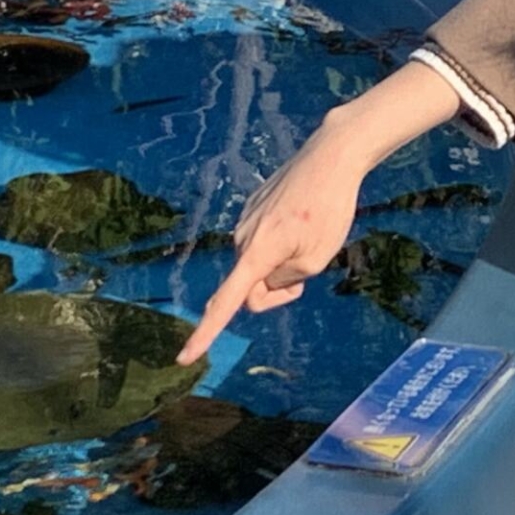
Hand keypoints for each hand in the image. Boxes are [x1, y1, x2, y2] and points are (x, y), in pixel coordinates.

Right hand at [178, 63, 461, 363]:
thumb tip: (266, 281)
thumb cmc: (330, 210)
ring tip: (309, 238)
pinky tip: (301, 221)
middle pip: (249, 288)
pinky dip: (279, 246)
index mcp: (257, 253)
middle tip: (305, 277)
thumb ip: (285, 280)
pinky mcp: (254, 208)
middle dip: (274, 292)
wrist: (330, 157)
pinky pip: (261, 243)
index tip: (185, 357)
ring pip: (257, 264)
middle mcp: (242, 238)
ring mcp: (246, 221)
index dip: (206, 333)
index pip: (227, 302)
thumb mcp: (316, 258)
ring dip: (279, 266)